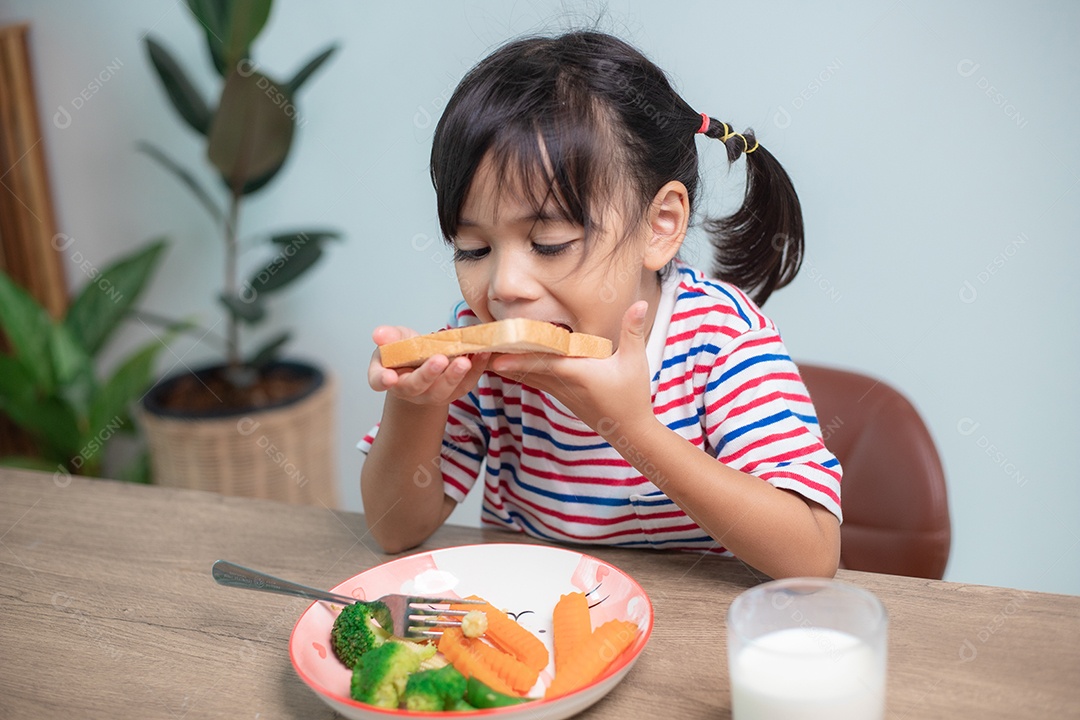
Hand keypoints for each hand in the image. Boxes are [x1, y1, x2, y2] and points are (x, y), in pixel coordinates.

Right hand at [368, 325, 489, 405]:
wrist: (423, 362)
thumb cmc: (405, 350)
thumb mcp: (394, 339)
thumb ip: (388, 337)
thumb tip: (379, 335)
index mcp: (387, 377)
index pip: (379, 381)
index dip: (383, 379)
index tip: (389, 377)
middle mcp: (408, 391)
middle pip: (418, 386)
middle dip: (429, 373)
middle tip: (440, 359)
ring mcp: (431, 394)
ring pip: (443, 390)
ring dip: (455, 375)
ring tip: (465, 360)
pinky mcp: (453, 392)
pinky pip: (464, 385)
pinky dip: (475, 370)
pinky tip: (482, 354)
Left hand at [488, 302, 653, 432]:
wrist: (628, 430)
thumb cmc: (632, 396)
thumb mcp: (635, 361)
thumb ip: (633, 330)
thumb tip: (640, 303)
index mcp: (577, 373)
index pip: (544, 363)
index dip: (519, 359)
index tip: (497, 356)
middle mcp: (563, 383)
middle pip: (526, 369)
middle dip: (501, 360)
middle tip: (476, 351)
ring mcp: (560, 391)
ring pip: (527, 376)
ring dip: (505, 366)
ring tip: (481, 355)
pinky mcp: (561, 395)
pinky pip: (534, 381)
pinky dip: (518, 372)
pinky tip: (503, 366)